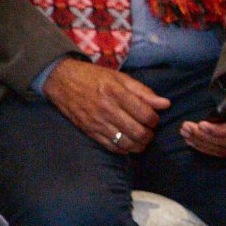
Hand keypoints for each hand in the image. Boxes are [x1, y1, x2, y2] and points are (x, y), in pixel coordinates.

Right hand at [43, 57, 169, 155]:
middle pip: (139, 133)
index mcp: (116, 93)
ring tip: (140, 138)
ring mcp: (97, 122)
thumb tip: (165, 104)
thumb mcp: (118, 77)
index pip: (146, 115)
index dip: (155, 119)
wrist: (60, 79)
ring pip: (127, 144)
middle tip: (148, 130)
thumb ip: (142, 91)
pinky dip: (124, 149)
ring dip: (139, 144)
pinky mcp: (89, 131)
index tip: (152, 117)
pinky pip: (112, 147)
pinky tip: (126, 142)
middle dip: (149, 134)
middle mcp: (107, 109)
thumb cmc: (92, 76)